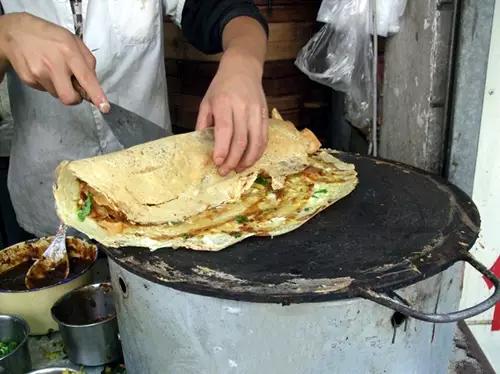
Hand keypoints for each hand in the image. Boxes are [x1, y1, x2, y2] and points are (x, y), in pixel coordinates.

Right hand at [0, 12, 108, 110]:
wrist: (16, 33)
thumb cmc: (50, 37)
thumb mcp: (74, 41)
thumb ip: (88, 63)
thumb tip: (94, 85)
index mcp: (69, 52)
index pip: (86, 78)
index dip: (96, 95)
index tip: (104, 107)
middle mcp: (54, 64)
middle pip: (69, 98)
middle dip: (75, 97)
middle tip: (73, 86)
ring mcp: (39, 73)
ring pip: (58, 95)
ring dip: (60, 87)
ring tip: (54, 69)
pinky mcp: (28, 79)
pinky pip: (46, 90)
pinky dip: (48, 83)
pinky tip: (43, 69)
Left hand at [196, 48, 267, 175]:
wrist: (243, 68)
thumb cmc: (221, 87)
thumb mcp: (206, 102)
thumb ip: (203, 123)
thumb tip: (201, 146)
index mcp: (224, 103)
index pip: (225, 130)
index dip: (222, 149)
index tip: (217, 162)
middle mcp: (242, 107)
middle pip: (241, 140)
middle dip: (233, 160)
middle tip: (225, 171)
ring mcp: (256, 111)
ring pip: (255, 142)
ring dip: (247, 160)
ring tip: (238, 169)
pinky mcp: (265, 115)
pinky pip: (264, 138)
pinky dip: (258, 152)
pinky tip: (250, 160)